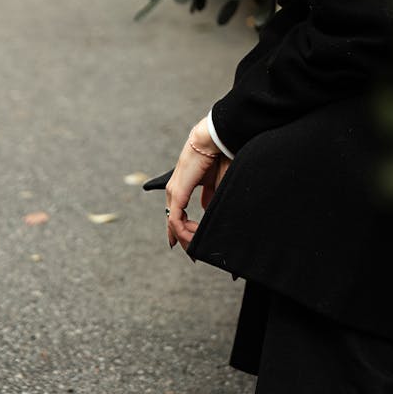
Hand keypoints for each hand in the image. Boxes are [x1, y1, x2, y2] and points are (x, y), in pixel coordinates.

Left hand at [165, 124, 223, 250]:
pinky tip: (193, 238)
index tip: (194, 243)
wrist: (215, 139)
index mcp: (183, 185)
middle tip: (193, 255)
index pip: (179, 213)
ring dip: (185, 238)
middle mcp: (175, 189)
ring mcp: (174, 191)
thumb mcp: (216, 182)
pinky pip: (176, 220)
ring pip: (173, 223)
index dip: (186, 230)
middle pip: (174, 221)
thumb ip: (210, 197)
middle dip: (184, 240)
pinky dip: (183, 232)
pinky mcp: (177, 192)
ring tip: (195, 249)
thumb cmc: (218, 154)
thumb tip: (208, 210)